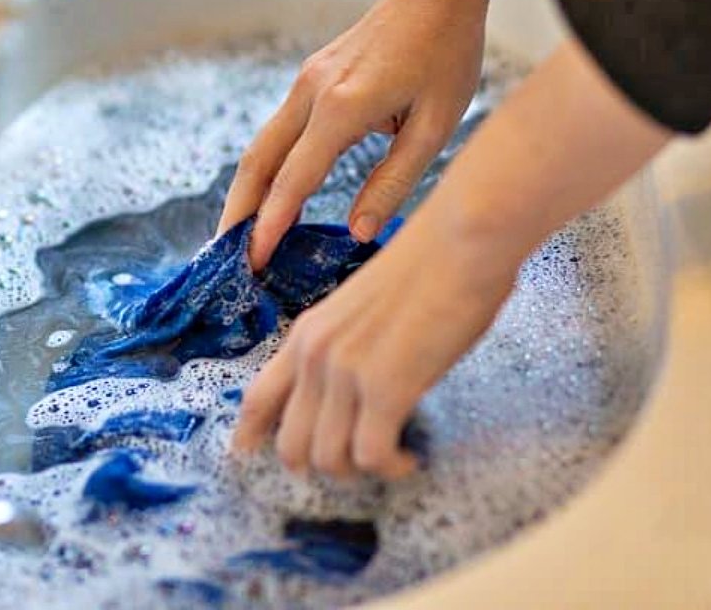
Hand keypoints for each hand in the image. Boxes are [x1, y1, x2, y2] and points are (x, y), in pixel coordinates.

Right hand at [216, 0, 484, 269]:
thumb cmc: (446, 55)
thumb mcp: (434, 126)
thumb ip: (392, 182)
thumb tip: (357, 233)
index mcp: (343, 107)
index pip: (293, 179)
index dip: (270, 224)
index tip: (253, 262)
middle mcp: (312, 93)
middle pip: (257, 162)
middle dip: (238, 214)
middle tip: (228, 261)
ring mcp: (305, 83)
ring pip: (261, 147)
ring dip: (247, 193)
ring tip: (241, 237)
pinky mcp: (310, 79)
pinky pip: (278, 132)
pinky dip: (268, 170)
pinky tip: (272, 196)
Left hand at [230, 192, 519, 479]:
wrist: (462, 240)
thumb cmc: (432, 267)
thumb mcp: (365, 308)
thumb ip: (348, 347)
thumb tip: (358, 390)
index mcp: (308, 332)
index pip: (257, 396)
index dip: (249, 434)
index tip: (248, 454)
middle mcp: (315, 354)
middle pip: (290, 445)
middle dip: (321, 467)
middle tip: (355, 464)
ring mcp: (346, 372)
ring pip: (329, 459)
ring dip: (361, 470)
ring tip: (392, 459)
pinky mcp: (385, 388)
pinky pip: (372, 456)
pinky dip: (392, 468)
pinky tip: (411, 459)